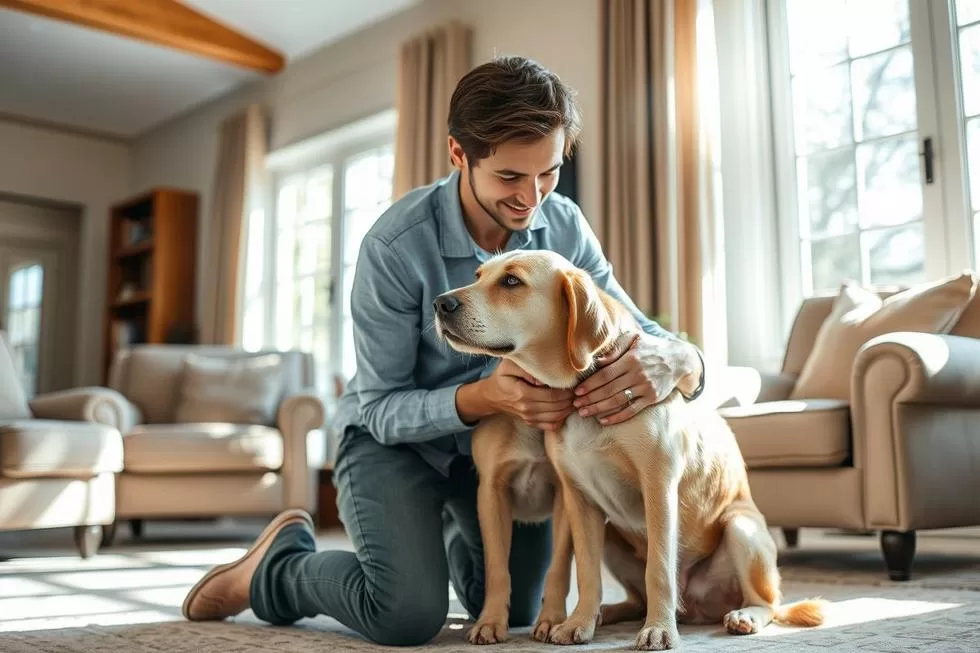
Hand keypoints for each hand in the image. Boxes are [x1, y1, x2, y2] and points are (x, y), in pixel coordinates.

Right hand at [485, 359, 575, 430]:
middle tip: (579, 389)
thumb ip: (525, 368)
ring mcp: (529, 418)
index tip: (574, 382)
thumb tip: (542, 378)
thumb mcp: (508, 365)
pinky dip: (562, 418)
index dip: (567, 391)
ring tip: (575, 397)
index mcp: (523, 394)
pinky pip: (551, 425)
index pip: (552, 395)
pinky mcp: (531, 422)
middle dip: (571, 399)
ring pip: (557, 417)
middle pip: (557, 407)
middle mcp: (527, 408)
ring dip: (569, 408)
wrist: (492, 396)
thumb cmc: (502, 377)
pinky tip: (566, 408)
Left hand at [572, 333, 700, 425]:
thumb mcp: (634, 338)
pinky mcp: (652, 398)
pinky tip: (603, 420)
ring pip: (618, 402)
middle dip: (590, 399)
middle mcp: (638, 375)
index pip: (606, 375)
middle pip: (609, 390)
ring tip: (584, 413)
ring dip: (599, 409)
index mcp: (631, 359)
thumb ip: (616, 348)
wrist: (678, 360)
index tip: (577, 391)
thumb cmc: (650, 347)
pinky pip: (632, 410)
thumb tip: (598, 361)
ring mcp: (646, 388)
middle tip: (576, 405)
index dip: (590, 385)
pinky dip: (617, 417)